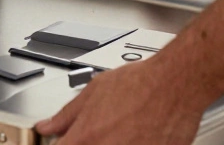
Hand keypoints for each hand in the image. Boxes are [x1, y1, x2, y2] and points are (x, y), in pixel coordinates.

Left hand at [35, 59, 207, 144]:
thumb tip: (47, 126)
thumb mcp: (94, 91)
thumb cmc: (141, 84)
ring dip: (112, 144)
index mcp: (86, 137)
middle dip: (87, 144)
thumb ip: (66, 114)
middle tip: (102, 133)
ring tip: (123, 133)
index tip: (67, 141)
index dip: (62, 144)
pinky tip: (136, 137)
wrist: (176, 85)